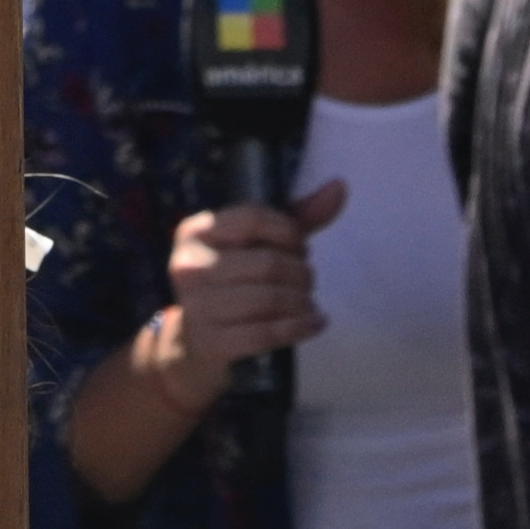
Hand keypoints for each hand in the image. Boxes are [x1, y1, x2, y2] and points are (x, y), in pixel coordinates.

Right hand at [139, 180, 340, 390]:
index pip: (255, 219)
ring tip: (309, 303)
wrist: (196, 340)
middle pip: (268, 263)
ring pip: (269, 299)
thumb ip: (296, 217)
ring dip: (302, 301)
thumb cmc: (233, 281)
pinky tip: (315, 323)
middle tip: (307, 281)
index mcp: (196, 231)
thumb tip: (340, 187)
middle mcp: (189, 265)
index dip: (290, 232)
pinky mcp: (211, 341)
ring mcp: (197, 306)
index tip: (301, 247)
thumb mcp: (257, 244)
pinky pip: (266, 333)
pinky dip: (299, 328)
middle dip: (301, 273)